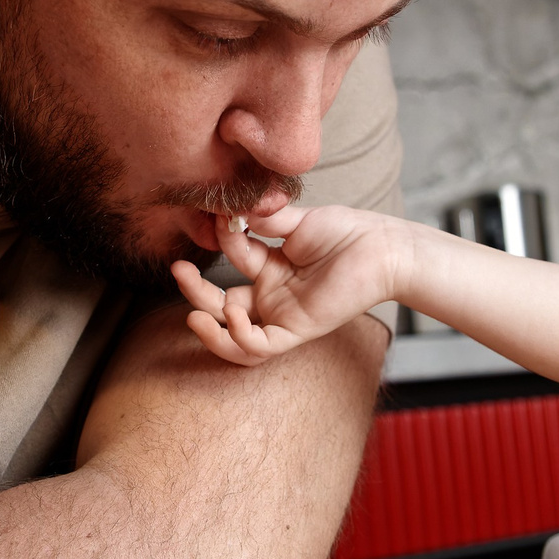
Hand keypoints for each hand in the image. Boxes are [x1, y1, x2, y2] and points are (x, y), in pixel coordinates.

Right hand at [170, 205, 406, 365]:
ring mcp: (283, 315)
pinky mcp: (296, 331)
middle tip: (178, 270)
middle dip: (195, 291)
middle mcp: (272, 294)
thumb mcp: (296, 221)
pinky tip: (234, 314)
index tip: (219, 217)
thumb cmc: (347, 232)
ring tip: (193, 315)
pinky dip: (239, 337)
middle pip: (221, 304)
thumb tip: (229, 210)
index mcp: (271, 266)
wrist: (380, 248)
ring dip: (210, 330)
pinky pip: (259, 347)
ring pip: (235, 337)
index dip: (222, 240)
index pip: (233, 260)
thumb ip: (262, 220)